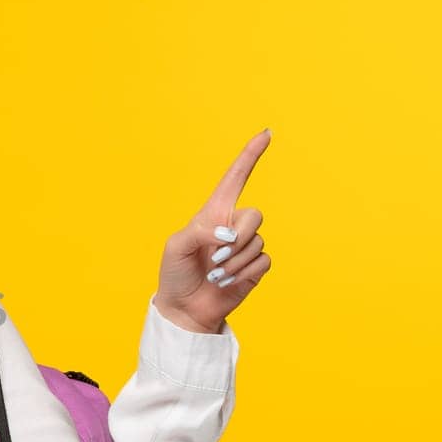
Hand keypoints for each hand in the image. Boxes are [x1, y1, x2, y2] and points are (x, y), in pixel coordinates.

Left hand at [151, 129, 272, 333]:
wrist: (184, 308)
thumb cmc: (175, 273)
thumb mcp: (175, 246)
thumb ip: (199, 232)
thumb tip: (226, 235)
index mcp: (213, 214)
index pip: (235, 178)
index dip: (250, 155)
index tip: (266, 133)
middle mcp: (232, 225)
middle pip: (255, 215)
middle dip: (237, 238)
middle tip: (214, 257)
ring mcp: (245, 246)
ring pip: (257, 241)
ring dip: (234, 262)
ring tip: (214, 274)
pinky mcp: (254, 267)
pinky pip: (263, 261)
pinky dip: (243, 272)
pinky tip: (226, 281)